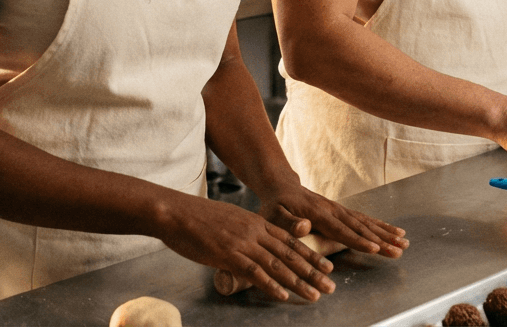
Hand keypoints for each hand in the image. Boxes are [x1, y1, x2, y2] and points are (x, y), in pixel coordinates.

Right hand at [156, 193, 335, 301]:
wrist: (175, 212)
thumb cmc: (197, 218)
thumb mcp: (228, 221)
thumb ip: (243, 233)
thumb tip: (250, 248)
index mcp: (255, 222)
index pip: (290, 240)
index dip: (310, 255)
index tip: (326, 266)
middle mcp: (254, 231)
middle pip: (290, 254)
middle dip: (312, 271)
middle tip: (331, 285)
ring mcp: (242, 243)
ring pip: (277, 265)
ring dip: (298, 282)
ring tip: (315, 295)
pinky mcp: (228, 254)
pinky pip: (254, 272)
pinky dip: (271, 284)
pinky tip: (283, 295)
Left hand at [256, 182, 407, 258]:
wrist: (282, 186)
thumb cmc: (275, 205)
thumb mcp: (273, 214)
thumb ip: (288, 223)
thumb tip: (304, 227)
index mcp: (318, 213)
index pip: (341, 229)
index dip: (358, 240)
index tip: (375, 248)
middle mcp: (333, 209)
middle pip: (360, 226)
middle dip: (381, 239)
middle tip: (399, 250)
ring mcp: (339, 209)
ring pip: (366, 222)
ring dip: (386, 233)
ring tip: (404, 242)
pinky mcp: (342, 211)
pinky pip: (364, 219)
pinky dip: (380, 226)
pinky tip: (393, 232)